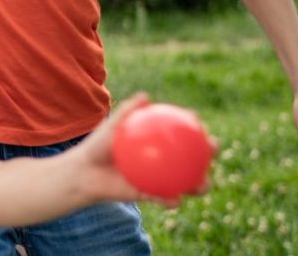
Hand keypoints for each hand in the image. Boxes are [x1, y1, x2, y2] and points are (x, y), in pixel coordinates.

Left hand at [70, 93, 213, 208]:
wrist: (85, 172)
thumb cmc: (97, 145)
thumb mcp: (111, 126)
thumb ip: (127, 111)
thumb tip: (145, 96)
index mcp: (157, 143)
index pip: (181, 133)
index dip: (194, 127)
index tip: (198, 121)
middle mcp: (163, 161)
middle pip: (193, 158)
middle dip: (208, 153)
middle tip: (212, 147)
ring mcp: (160, 179)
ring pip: (187, 182)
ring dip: (200, 184)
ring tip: (203, 183)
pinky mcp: (151, 195)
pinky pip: (165, 199)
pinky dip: (171, 200)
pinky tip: (174, 200)